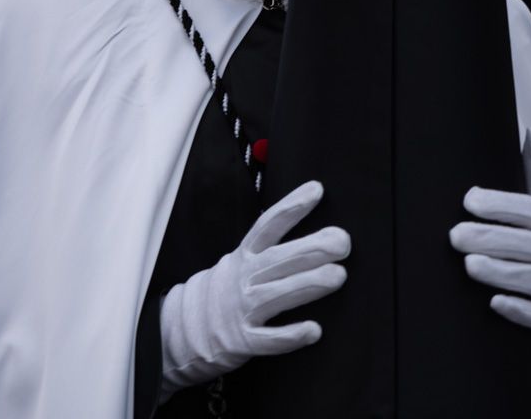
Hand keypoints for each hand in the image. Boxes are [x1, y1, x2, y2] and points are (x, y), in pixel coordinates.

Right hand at [160, 179, 349, 397]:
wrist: (188, 327)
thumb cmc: (229, 290)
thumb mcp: (243, 261)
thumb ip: (273, 249)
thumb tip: (320, 233)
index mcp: (245, 256)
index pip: (268, 226)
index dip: (291, 207)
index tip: (316, 190)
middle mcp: (244, 278)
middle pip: (278, 259)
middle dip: (310, 248)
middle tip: (342, 240)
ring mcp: (242, 309)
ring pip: (276, 295)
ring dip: (307, 284)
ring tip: (338, 275)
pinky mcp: (244, 340)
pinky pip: (269, 339)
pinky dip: (290, 335)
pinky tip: (313, 330)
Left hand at [450, 131, 530, 366]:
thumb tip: (530, 131)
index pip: (530, 211)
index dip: (501, 204)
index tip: (469, 200)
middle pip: (526, 244)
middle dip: (490, 238)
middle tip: (454, 236)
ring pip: (530, 279)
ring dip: (500, 272)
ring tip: (469, 264)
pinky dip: (518, 309)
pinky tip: (495, 302)